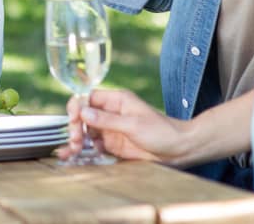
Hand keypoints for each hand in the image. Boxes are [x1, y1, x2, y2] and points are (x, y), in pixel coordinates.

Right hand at [61, 89, 189, 164]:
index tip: (73, 120)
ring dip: (78, 139)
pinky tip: (81, 155)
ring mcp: (112, 129)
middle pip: (83, 115)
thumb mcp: (133, 125)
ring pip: (86, 131)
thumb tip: (82, 113)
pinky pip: (95, 145)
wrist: (180, 150)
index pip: (88, 98)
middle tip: (76, 140)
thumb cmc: (161, 132)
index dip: (77, 107)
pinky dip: (86, 149)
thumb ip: (107, 120)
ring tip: (75, 150)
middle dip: (75, 126)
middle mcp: (111, 113)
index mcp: (116, 100)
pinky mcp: (114, 145)